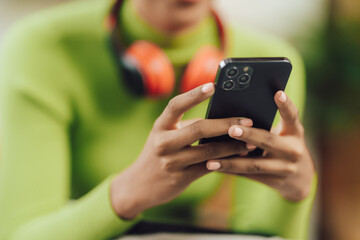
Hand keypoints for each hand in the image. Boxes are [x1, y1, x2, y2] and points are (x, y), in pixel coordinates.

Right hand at [110, 83, 252, 218]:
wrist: (139, 186)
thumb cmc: (158, 154)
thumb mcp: (164, 136)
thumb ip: (186, 127)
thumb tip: (221, 119)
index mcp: (159, 126)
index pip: (175, 105)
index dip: (194, 95)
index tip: (214, 86)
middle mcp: (163, 143)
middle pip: (198, 128)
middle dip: (226, 124)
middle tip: (247, 121)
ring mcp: (171, 162)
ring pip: (208, 151)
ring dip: (232, 146)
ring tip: (251, 141)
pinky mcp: (180, 178)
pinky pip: (209, 167)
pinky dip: (227, 161)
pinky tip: (239, 157)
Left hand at [206, 91, 314, 201]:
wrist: (301, 177)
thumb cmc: (283, 144)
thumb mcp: (284, 133)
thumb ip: (268, 124)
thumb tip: (234, 114)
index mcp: (295, 132)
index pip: (292, 116)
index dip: (286, 105)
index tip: (278, 93)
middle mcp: (294, 150)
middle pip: (268, 141)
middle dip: (249, 135)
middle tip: (231, 129)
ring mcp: (285, 169)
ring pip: (254, 164)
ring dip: (231, 162)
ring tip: (211, 160)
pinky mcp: (275, 182)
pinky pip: (248, 175)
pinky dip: (230, 171)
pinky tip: (214, 168)